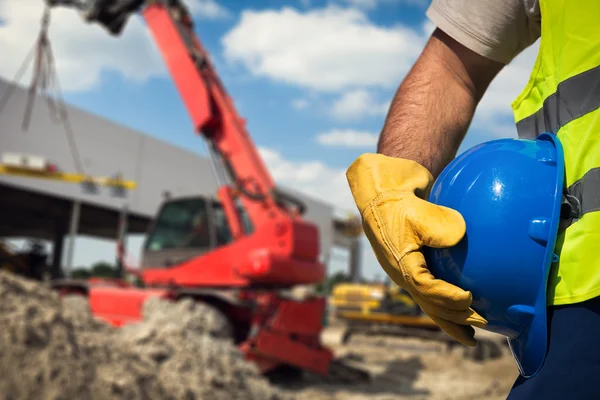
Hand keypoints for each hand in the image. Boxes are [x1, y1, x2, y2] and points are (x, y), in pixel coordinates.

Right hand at [346, 153, 486, 345]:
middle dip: (454, 318)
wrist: (381, 191)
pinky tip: (464, 303)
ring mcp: (408, 270)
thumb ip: (438, 224)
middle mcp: (403, 273)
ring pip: (429, 302)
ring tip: (472, 334)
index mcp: (400, 264)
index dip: (447, 297)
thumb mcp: (416, 211)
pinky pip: (431, 288)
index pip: (425, 288)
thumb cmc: (395, 202)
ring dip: (450, 318)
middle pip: (429, 304)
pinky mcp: (415, 263)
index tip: (470, 299)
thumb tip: (461, 234)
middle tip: (482, 325)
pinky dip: (447, 300)